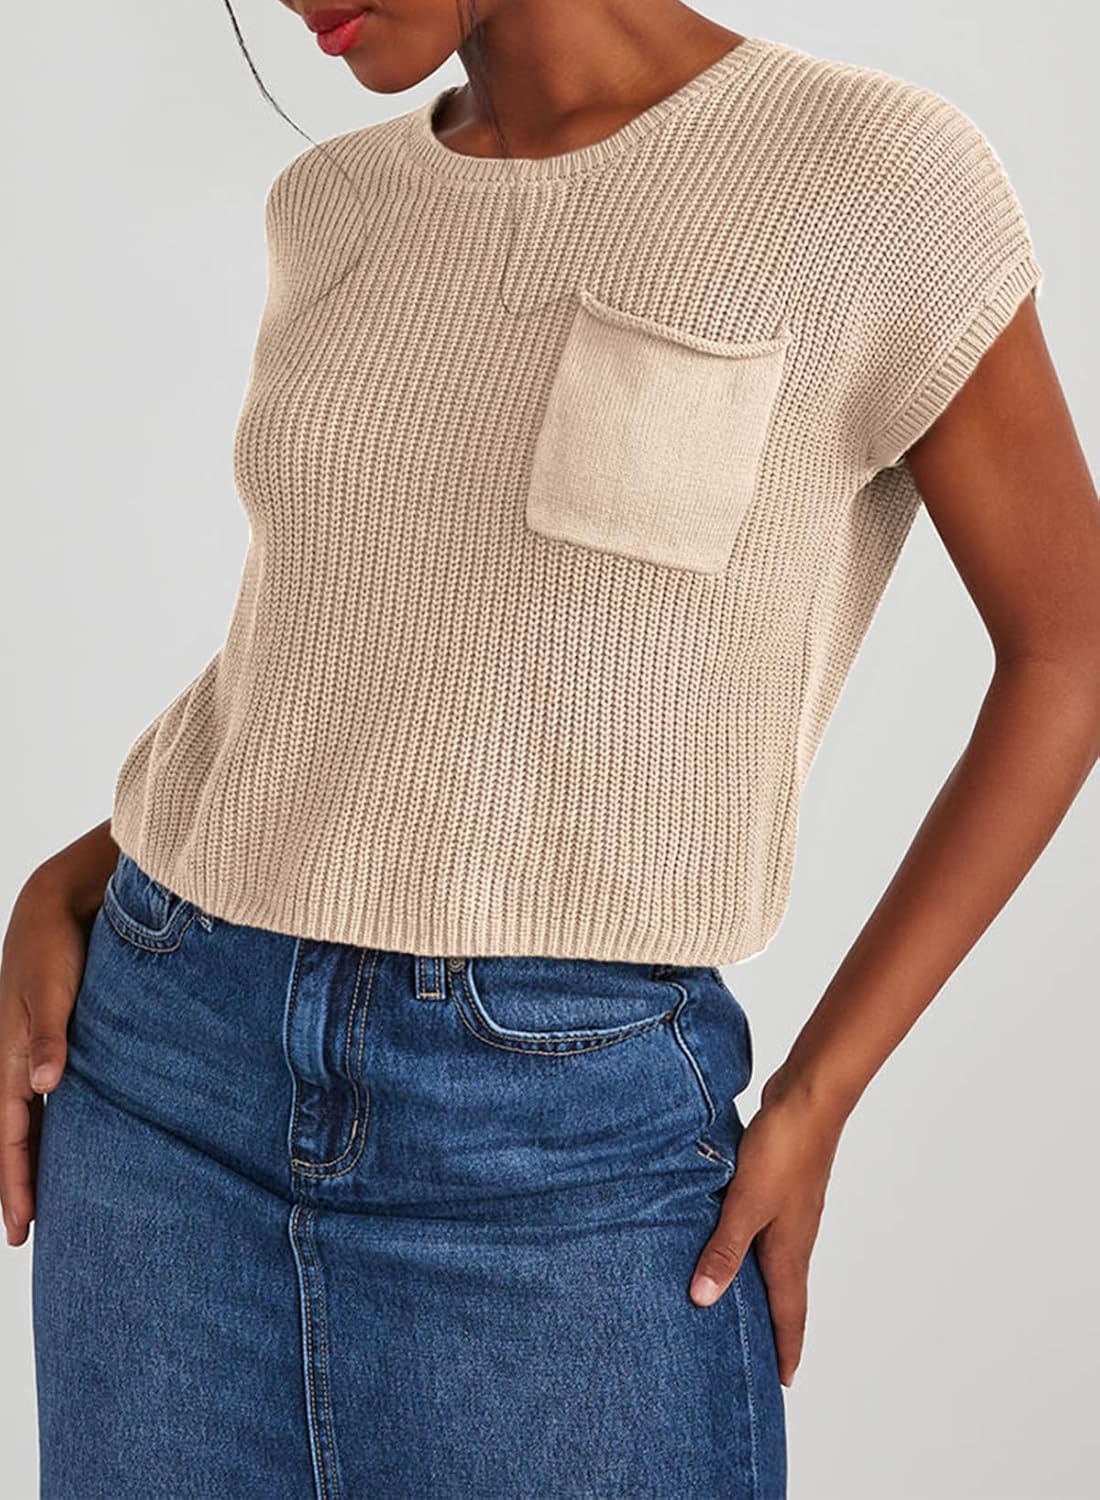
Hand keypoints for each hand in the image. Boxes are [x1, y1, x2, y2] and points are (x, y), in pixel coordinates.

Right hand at [0, 868, 95, 1245]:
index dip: (16, 1182)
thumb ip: (49, 1037)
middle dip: (17, 1183)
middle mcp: (16, 1060)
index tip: (20, 1228)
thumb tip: (43, 1086)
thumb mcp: (52, 990)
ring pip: (27, 1117)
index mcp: (10, 1057)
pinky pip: (41, 1093)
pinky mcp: (48, 1036)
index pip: (12, 1135)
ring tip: (42, 1197)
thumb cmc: (55, 946)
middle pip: (13, 1135)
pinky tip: (66, 1133)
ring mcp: (29, 1050)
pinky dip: (47, 1122)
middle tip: (24, 1232)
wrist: (55, 904)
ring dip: (32, 1155)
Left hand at [688, 1069, 845, 1386]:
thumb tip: (703, 1300)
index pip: (790, 1314)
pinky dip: (751, 1249)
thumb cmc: (783, 1149)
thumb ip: (725, 1249)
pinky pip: (766, 1231)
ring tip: (742, 1307)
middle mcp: (794, 1236)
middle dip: (776, 1328)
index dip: (786, 1349)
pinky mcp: (781, 1187)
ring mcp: (790, 1211)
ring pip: (775, 1261)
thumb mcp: (746, 1203)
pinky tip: (732, 1241)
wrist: (809, 1098)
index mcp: (790, 1250)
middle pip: (785, 1294)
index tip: (785, 1384)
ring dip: (761, 1287)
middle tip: (764, 1359)